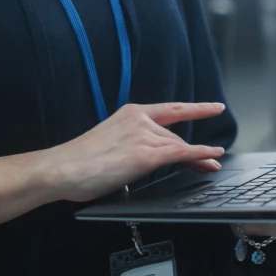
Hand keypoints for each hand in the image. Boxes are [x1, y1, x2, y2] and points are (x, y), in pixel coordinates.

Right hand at [45, 102, 228, 203]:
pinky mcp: (145, 155)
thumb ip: (130, 144)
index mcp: (130, 113)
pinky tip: (212, 158)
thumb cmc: (77, 161)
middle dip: (194, 150)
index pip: (170, 110)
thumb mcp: (110, 143)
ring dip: (199, 158)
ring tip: (210, 167)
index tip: (213, 107)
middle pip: (176, 136)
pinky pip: (181, 154)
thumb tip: (141, 159)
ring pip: (179, 147)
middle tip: (211, 160)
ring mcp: (143, 136)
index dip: (195, 108)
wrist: (61, 168)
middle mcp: (139, 120)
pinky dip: (200, 155)